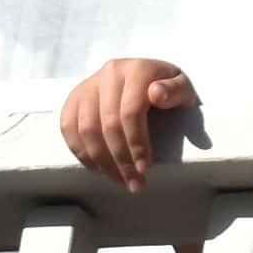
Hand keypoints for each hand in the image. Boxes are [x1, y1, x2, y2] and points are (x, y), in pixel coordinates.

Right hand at [60, 56, 196, 188]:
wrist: (148, 76)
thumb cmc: (169, 89)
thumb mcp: (184, 88)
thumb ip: (176, 91)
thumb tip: (156, 94)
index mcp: (137, 70)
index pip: (130, 112)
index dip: (136, 144)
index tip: (145, 169)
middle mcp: (109, 74)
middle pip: (107, 124)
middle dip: (121, 160)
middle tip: (134, 183)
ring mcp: (89, 85)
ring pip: (86, 129)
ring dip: (101, 161)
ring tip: (119, 180)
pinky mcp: (75, 97)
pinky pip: (69, 128)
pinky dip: (81, 152)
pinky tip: (98, 168)